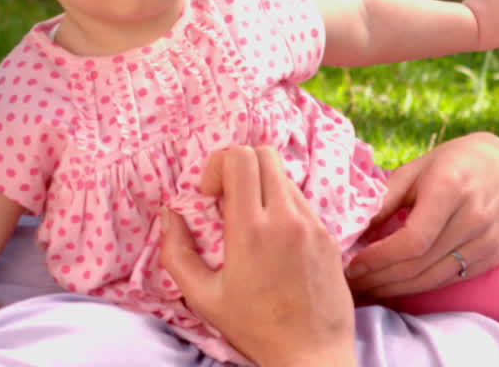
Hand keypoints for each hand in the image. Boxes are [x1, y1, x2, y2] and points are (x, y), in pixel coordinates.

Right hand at [161, 146, 355, 366]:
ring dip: (262, 186)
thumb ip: (176, 252)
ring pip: (284, 175)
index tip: (211, 197)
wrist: (312, 354)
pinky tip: (275, 239)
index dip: (217, 166)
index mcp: (251, 229)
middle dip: (238, 165)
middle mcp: (286, 218)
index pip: (239, 158)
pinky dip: (282, 205)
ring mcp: (313, 224)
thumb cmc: (254, 328)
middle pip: (263, 153)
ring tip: (251, 221)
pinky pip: (302, 201)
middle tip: (228, 199)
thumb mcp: (203, 296)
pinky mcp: (329, 235)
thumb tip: (169, 214)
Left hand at [345, 132, 498, 298]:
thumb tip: (354, 233)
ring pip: (433, 279)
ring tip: (368, 289)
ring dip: (396, 289)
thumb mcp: (412, 170)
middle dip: (380, 278)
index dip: (380, 257)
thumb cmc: (449, 163)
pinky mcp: (493, 257)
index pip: (413, 240)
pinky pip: (449, 280)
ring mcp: (487, 242)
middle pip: (420, 264)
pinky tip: (396, 286)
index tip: (353, 264)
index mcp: (451, 190)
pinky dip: (419, 287)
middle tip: (352, 284)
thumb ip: (384, 200)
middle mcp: (474, 219)